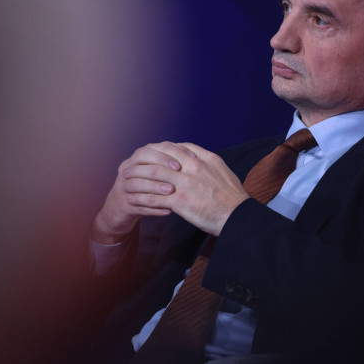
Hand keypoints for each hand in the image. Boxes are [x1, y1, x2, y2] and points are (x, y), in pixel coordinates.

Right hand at [91, 144, 188, 243]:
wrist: (123, 206)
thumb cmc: (145, 184)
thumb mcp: (153, 170)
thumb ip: (167, 162)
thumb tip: (192, 156)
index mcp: (135, 159)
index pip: (148, 150)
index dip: (166, 153)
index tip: (184, 158)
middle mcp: (127, 170)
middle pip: (141, 164)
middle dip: (161, 167)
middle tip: (178, 172)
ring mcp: (123, 188)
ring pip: (137, 184)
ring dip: (155, 187)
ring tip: (172, 191)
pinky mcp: (124, 206)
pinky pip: (139, 206)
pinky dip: (154, 209)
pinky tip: (168, 210)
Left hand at [122, 142, 248, 235]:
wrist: (237, 216)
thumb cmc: (233, 197)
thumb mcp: (223, 170)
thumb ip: (208, 161)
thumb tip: (199, 157)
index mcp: (204, 158)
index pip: (176, 147)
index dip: (160, 149)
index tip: (151, 153)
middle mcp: (193, 167)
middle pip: (160, 157)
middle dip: (143, 159)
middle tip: (132, 164)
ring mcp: (185, 183)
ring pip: (153, 175)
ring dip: (137, 177)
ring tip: (125, 180)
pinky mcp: (180, 201)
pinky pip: (154, 197)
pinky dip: (141, 197)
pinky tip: (133, 199)